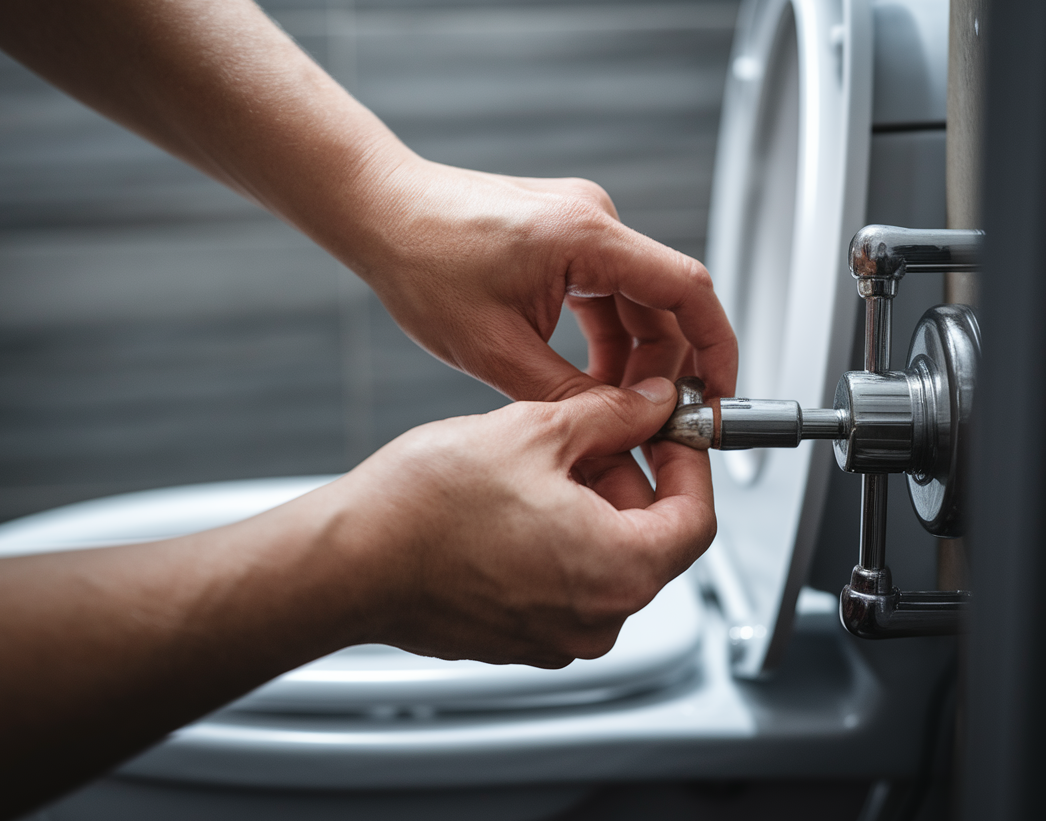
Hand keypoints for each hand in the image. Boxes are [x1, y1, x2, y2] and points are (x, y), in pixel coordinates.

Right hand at [308, 377, 714, 666]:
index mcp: (620, 570)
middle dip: (630, 478)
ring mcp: (556, 637)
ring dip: (590, 506)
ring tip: (540, 460)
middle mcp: (598, 618)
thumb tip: (651, 407)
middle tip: (594, 431)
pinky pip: (562, 583)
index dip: (688, 463)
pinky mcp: (518, 638)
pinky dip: (556, 540)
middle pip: (648, 540)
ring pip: (602, 560)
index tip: (668, 432)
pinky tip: (512, 500)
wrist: (349, 561)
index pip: (696, 518)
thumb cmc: (427, 507)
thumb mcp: (536, 431)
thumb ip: (611, 416)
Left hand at [342, 158, 738, 402]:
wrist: (380, 211)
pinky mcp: (562, 233)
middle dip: (665, 367)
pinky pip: (605, 290)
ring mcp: (579, 223)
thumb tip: (621, 421)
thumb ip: (568, 394)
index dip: (716, 345)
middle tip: (658, 421)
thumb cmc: (420, 259)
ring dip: (631, 357)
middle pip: (663, 301)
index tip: (720, 391)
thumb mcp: (495, 351)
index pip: (688, 288)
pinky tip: (590, 376)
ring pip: (634, 301)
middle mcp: (593, 219)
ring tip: (615, 409)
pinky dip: (606, 336)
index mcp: (587, 237)